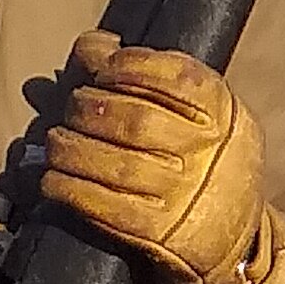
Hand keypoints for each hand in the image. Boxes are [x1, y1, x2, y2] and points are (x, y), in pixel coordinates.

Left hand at [38, 34, 284, 283]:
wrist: (231, 236)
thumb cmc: (201, 159)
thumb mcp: (195, 113)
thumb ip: (145, 77)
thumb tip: (88, 47)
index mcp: (223, 112)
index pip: (173, 75)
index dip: (125, 65)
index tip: (99, 68)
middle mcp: (209, 153)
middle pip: (135, 119)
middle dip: (88, 108)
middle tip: (72, 110)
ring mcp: (186, 197)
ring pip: (115, 164)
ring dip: (70, 148)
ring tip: (57, 143)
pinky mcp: (161, 235)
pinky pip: (104, 207)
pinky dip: (69, 189)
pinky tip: (53, 179)